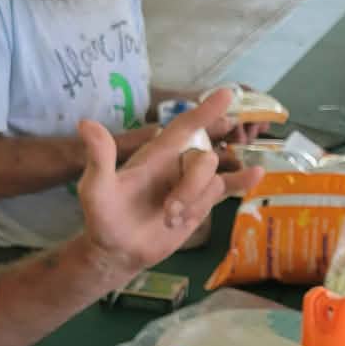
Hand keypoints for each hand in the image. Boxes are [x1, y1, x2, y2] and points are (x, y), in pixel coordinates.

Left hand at [78, 88, 262, 275]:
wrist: (117, 251)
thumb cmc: (102, 217)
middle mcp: (176, 163)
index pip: (185, 126)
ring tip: (170, 221)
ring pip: (213, 179)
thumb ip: (99, 158)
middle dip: (192, 186)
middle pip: (204, 159)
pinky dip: (243, 180)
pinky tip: (259, 173)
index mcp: (156, 154)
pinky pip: (227, 187)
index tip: (227, 94)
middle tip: (168, 214)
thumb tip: (86, 124)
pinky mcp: (201, 203)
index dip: (205, 111)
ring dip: (196, 201)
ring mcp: (191, 183)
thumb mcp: (96, 189)